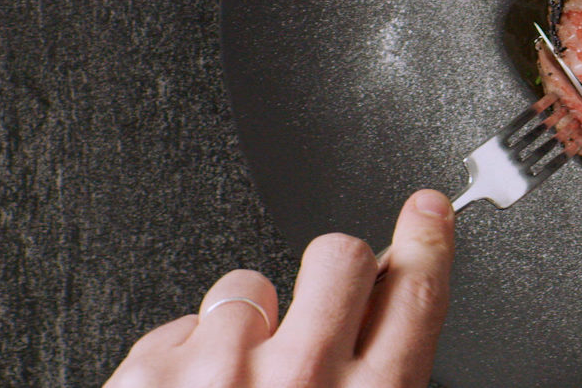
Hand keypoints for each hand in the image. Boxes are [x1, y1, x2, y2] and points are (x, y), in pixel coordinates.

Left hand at [105, 189, 455, 387]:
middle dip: (333, 269)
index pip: (415, 295)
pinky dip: (179, 364)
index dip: (427, 242)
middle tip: (318, 303)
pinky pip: (176, 327)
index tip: (427, 210)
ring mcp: (223, 373)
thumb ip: (372, 382)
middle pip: (341, 256)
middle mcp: (302, 382)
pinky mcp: (153, 375)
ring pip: (246, 286)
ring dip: (243, 332)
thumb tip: (384, 333)